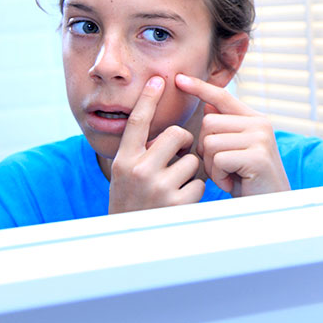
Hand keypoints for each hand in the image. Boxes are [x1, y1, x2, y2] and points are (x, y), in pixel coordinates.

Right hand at [108, 76, 204, 213]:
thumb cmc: (131, 203)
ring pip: (192, 160)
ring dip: (190, 171)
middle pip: (176, 134)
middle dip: (184, 142)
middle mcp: (139, 170)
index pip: (138, 122)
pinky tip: (181, 201)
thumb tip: (169, 131)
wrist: (129, 242)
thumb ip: (141, 153)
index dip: (148, 99)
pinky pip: (199, 184)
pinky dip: (195, 191)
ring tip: (175, 186)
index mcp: (124, 160)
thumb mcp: (126, 176)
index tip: (158, 80)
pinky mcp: (176, 203)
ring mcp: (158, 187)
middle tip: (178, 155)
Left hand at [175, 74, 290, 197]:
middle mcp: (260, 124)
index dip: (200, 88)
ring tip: (229, 176)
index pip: (223, 97)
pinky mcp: (257, 156)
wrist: (270, 207)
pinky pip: (219, 159)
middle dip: (206, 149)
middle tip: (222, 167)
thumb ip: (225, 128)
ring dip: (212, 165)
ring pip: (210, 142)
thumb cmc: (249, 181)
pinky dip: (219, 176)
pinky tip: (233, 183)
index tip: (179, 79)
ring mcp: (260, 138)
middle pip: (208, 123)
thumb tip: (207, 105)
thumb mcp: (235, 151)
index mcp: (255, 119)